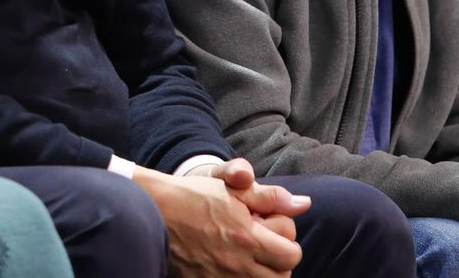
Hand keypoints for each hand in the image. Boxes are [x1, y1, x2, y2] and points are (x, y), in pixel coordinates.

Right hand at [135, 166, 302, 277]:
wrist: (154, 211)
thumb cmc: (194, 196)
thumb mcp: (233, 189)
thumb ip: (271, 197)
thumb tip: (304, 204)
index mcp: (248, 237)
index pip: (292, 254)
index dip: (286, 241)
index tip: (271, 230)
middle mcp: (238, 263)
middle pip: (281, 277)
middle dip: (279, 262)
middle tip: (264, 247)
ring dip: (262, 273)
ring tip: (250, 258)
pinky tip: (233, 267)